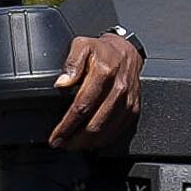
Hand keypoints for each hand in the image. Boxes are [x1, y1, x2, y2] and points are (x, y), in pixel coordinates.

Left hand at [48, 28, 143, 146]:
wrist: (127, 51)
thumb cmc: (103, 51)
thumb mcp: (82, 45)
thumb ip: (71, 63)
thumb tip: (61, 83)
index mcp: (104, 73)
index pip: (82, 106)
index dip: (67, 125)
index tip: (56, 135)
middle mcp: (118, 90)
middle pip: (94, 124)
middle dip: (75, 139)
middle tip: (61, 144)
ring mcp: (128, 102)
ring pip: (106, 131)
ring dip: (88, 142)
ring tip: (73, 145)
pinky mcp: (133, 109)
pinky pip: (118, 131)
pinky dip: (103, 140)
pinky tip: (91, 141)